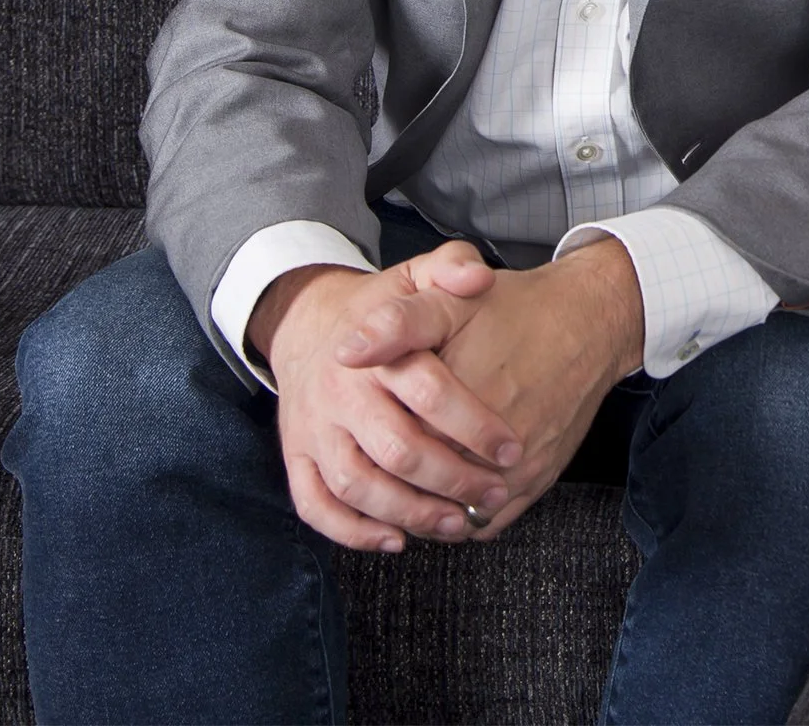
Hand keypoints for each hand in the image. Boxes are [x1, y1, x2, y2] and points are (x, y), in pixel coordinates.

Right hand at [250, 250, 517, 552]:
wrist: (309, 325)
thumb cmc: (381, 308)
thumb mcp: (416, 275)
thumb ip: (451, 268)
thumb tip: (478, 279)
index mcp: (376, 352)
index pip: (428, 391)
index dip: (474, 424)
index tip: (512, 448)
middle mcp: (340, 394)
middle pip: (396, 449)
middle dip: (452, 479)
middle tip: (494, 492)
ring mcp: (314, 430)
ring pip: (356, 485)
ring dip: (409, 512)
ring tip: (458, 523)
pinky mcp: (296, 457)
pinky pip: (315, 505)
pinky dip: (351, 531)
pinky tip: (394, 540)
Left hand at [336, 235, 645, 537]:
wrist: (589, 321)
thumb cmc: (516, 309)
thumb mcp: (450, 302)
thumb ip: (396, 325)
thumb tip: (345, 352)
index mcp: (450, 404)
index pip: (389, 453)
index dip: (371, 453)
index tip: (363, 442)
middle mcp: (486, 447)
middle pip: (418, 490)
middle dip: (394, 489)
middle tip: (379, 474)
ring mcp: (516, 470)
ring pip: (452, 516)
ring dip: (427, 511)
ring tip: (410, 489)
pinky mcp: (538, 480)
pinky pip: (487, 524)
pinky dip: (464, 519)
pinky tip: (450, 497)